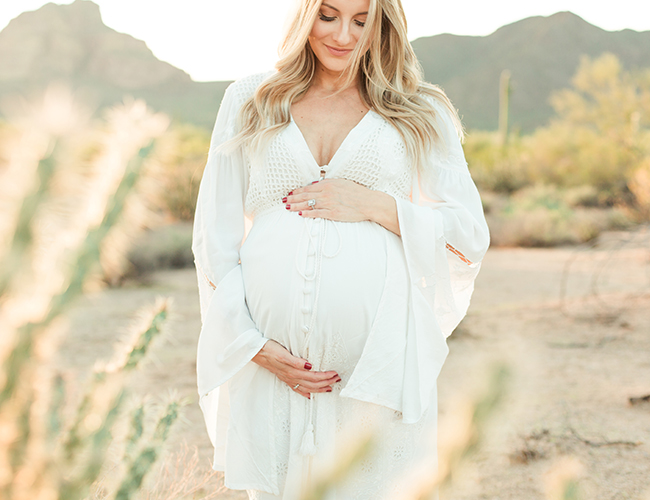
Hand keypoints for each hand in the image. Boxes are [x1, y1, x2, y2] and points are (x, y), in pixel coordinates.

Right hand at [252, 339, 339, 398]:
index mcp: (293, 371)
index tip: (335, 373)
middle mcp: (291, 377)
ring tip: (329, 388)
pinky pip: (297, 389)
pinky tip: (310, 395)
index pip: (314, 377)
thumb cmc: (269, 350)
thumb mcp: (283, 353)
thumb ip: (296, 361)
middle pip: (313, 384)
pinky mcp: (284, 378)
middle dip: (326, 383)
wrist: (255, 351)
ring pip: (307, 388)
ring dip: (319, 388)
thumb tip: (309, 366)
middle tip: (337, 379)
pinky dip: (305, 392)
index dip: (326, 376)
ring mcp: (288, 379)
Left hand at [283, 179, 400, 235]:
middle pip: (305, 196)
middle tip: (284, 201)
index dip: (297, 191)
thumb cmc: (357, 192)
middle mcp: (327, 192)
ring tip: (288, 208)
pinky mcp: (333, 213)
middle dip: (293, 198)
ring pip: (308, 204)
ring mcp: (329, 203)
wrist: (369, 202)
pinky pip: (316, 213)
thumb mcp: (342, 182)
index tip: (290, 193)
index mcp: (329, 183)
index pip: (308, 187)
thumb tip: (316, 184)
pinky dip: (307, 213)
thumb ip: (328, 183)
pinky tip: (300, 214)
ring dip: (296, 206)